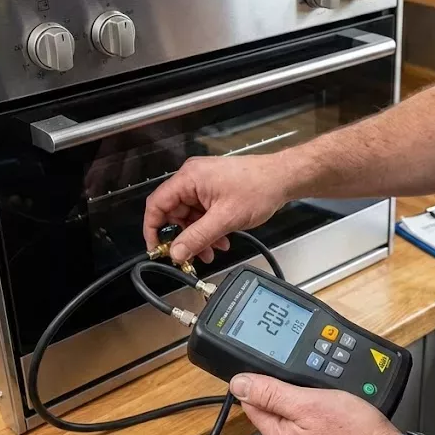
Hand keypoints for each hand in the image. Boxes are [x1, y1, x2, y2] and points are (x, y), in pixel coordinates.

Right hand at [142, 153, 292, 262]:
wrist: (282, 179)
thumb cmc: (259, 187)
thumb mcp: (225, 219)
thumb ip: (197, 238)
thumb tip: (177, 252)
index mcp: (189, 178)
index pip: (157, 204)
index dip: (153, 229)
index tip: (157, 248)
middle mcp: (193, 178)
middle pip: (174, 213)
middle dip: (183, 237)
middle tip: (190, 255)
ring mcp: (204, 184)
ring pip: (189, 216)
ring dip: (199, 236)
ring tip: (213, 250)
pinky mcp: (214, 190)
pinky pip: (202, 213)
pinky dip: (209, 228)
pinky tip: (221, 239)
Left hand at [229, 374, 399, 434]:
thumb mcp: (310, 403)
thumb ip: (272, 393)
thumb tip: (240, 383)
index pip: (251, 402)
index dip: (258, 379)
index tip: (271, 367)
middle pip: (271, 409)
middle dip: (282, 390)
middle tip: (304, 377)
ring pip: (292, 417)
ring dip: (301, 400)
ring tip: (320, 390)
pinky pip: (310, 426)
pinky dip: (317, 413)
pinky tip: (331, 407)